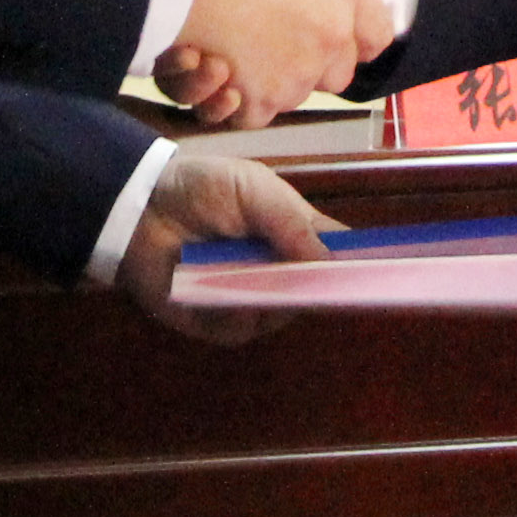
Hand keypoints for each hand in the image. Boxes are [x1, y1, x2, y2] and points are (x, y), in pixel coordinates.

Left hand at [118, 151, 340, 344]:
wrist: (139, 205)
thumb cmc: (200, 187)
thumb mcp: (252, 188)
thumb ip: (290, 221)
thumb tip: (330, 260)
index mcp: (291, 234)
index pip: (335, 254)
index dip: (356, 265)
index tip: (377, 274)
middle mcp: (275, 270)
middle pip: (312, 292)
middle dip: (313, 289)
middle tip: (305, 278)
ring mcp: (247, 297)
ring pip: (280, 315)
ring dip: (268, 298)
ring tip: (246, 273)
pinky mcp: (215, 320)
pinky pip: (240, 329)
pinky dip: (235, 314)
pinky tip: (223, 293)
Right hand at [153, 0, 382, 130]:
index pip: (374, 33)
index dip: (350, 27)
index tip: (316, 15)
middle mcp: (328, 42)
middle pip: (334, 70)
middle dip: (308, 57)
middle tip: (264, 30)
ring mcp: (292, 78)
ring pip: (289, 93)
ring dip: (261, 77)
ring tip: (220, 46)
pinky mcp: (253, 103)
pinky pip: (249, 114)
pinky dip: (228, 100)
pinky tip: (207, 68)